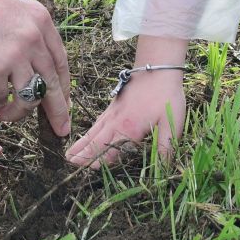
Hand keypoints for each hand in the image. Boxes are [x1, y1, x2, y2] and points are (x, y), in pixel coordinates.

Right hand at [0, 0, 70, 133]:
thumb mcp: (9, 11)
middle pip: (52, 84)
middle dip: (57, 111)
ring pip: (29, 99)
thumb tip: (36, 68)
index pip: (60, 61)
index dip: (62, 86)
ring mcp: (15, 54)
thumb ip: (26, 35)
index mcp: (40, 20)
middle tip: (60, 130)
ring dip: (14, 112)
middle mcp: (33, 37)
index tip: (62, 103)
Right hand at [66, 68, 186, 166]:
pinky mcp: (113, 107)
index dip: (98, 161)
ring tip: (69, 155)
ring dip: (81, 144)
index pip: (110, 150)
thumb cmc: (166, 95)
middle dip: (83, 154)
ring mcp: (112, 113)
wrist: (158, 68)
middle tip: (68, 165)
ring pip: (93, 131)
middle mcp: (116, 122)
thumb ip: (165, 146)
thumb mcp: (171, 122)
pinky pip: (97, 123)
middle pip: (96, 141)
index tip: (86, 171)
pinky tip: (86, 136)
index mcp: (129, 129)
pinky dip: (89, 132)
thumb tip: (163, 169)